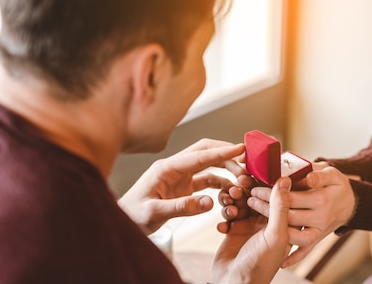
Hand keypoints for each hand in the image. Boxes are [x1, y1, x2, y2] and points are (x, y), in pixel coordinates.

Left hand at [118, 139, 244, 233]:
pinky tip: (230, 190)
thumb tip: (210, 202)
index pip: (200, 155)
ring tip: (242, 179)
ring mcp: (180, 175)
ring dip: (226, 168)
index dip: (222, 152)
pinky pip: (207, 179)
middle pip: (206, 151)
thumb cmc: (132, 215)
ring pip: (209, 164)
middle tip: (248, 161)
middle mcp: (175, 167)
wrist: (122, 223)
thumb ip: (182, 207)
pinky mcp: (183, 186)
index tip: (241, 149)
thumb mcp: (154, 213)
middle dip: (227, 154)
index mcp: (167, 167)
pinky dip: (221, 182)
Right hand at [210, 177, 293, 283]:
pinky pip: (229, 213)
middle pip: (258, 195)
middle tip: (237, 187)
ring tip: (229, 206)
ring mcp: (251, 225)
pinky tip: (223, 226)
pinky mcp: (235, 229)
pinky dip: (225, 216)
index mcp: (284, 223)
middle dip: (246, 191)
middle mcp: (268, 222)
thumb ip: (281, 207)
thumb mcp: (275, 234)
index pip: (278, 195)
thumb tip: (286, 179)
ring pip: (242, 201)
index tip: (254, 176)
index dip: (266, 184)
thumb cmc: (260, 265)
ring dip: (233, 201)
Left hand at [249, 166, 356, 266]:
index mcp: (322, 200)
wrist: (352, 204)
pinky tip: (280, 262)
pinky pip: (305, 251)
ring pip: (294, 235)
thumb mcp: (332, 175)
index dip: (273, 192)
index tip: (257, 186)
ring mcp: (319, 231)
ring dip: (274, 227)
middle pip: (288, 215)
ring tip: (255, 215)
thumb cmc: (338, 186)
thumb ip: (319, 175)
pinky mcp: (318, 240)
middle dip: (266, 206)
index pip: (291, 197)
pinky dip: (294, 258)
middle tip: (250, 198)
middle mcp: (321, 218)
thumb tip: (307, 177)